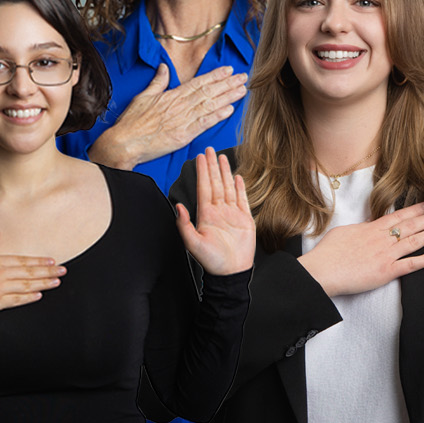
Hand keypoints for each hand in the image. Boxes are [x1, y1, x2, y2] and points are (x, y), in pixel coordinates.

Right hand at [0, 229, 63, 313]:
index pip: (22, 260)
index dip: (39, 261)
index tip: (52, 261)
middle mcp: (0, 275)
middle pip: (29, 273)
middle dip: (48, 271)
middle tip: (63, 270)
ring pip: (27, 286)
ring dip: (44, 284)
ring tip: (56, 281)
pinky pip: (16, 300)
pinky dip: (29, 298)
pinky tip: (39, 295)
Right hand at [88, 65, 245, 169]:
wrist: (125, 142)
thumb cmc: (131, 121)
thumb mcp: (143, 96)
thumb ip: (158, 82)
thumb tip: (164, 67)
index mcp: (171, 95)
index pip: (197, 82)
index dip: (215, 76)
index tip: (228, 70)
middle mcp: (179, 105)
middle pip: (208, 92)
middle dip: (227, 83)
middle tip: (243, 77)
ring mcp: (183, 120)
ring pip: (209, 105)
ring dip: (227, 97)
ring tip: (242, 90)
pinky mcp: (183, 134)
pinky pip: (204, 123)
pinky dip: (217, 116)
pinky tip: (229, 110)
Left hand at [173, 150, 254, 274]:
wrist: (231, 273)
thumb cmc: (211, 261)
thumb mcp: (193, 244)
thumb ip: (184, 225)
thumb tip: (178, 207)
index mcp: (206, 214)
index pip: (204, 187)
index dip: (202, 172)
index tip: (200, 157)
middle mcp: (218, 211)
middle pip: (215, 183)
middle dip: (212, 166)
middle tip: (209, 149)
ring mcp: (232, 214)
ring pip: (228, 188)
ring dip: (225, 173)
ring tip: (222, 157)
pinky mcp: (245, 220)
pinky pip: (243, 200)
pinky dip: (240, 188)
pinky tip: (237, 176)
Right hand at [296, 201, 423, 296]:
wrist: (322, 270)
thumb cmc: (327, 253)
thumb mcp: (343, 232)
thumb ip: (360, 229)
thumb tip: (369, 228)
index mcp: (370, 229)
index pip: (398, 216)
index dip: (415, 210)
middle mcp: (382, 240)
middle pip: (410, 225)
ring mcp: (386, 255)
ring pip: (415, 241)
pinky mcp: (387, 271)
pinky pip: (411, 264)